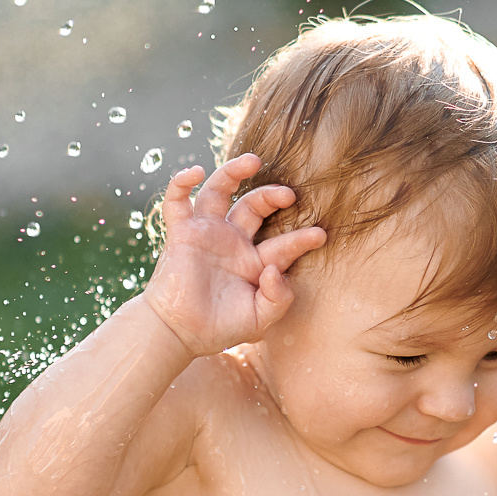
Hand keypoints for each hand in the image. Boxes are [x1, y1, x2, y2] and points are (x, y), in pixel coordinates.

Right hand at [144, 153, 325, 358]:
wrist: (178, 334)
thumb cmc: (218, 328)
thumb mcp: (259, 320)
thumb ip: (277, 299)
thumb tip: (275, 271)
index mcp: (254, 261)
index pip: (282, 243)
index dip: (301, 239)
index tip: (320, 235)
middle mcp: (232, 241)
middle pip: (254, 206)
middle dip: (272, 196)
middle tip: (290, 194)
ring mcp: (206, 233)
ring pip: (220, 191)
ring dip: (234, 172)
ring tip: (253, 160)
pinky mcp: (181, 233)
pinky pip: (177, 202)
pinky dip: (181, 183)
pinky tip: (195, 172)